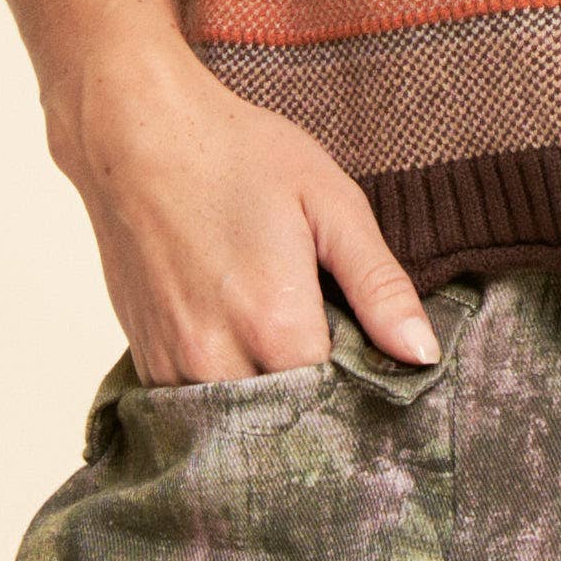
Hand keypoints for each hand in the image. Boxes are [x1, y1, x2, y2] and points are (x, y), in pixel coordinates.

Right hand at [41, 31, 443, 385]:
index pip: (339, 401)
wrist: (137, 136)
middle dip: (319, 403)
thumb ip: (379, 284)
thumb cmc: (239, 155)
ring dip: (272, 403)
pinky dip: (228, 390)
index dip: (365, 384)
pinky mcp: (146, 364)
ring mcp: (175, 368)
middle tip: (334, 351)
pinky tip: (242, 343)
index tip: (375, 360)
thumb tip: (423, 354)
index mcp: (276, 323)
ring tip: (286, 342)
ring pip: (241, 424)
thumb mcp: (330, 201)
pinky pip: (199, 408)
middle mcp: (219, 361)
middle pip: (289, 422)